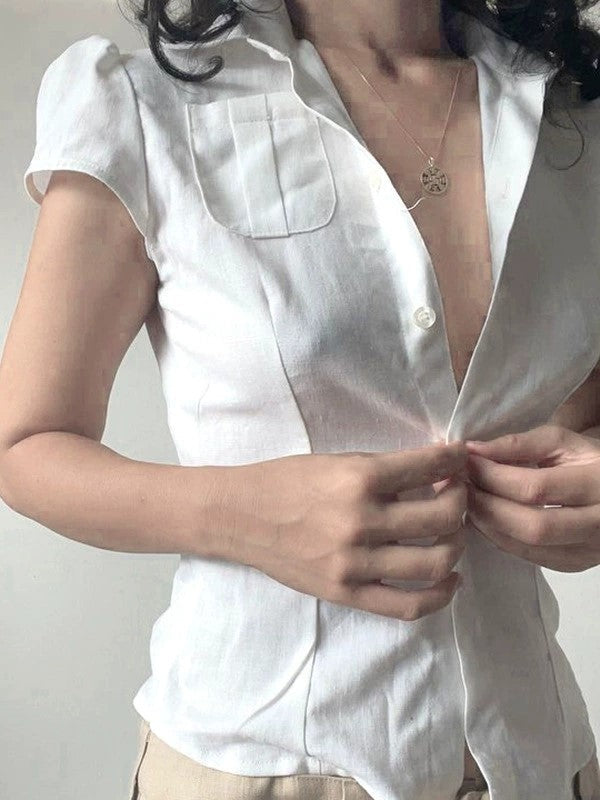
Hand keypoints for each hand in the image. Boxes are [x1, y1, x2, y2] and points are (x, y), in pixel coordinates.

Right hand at [236, 442, 469, 621]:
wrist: (240, 516)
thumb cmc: (287, 481)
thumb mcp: (337, 461)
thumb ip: (386, 469)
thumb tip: (437, 470)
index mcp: (358, 479)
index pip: (429, 467)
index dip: (455, 460)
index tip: (459, 458)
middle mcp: (360, 521)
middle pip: (443, 517)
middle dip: (462, 501)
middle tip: (457, 495)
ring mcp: (354, 563)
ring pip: (435, 562)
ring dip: (456, 545)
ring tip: (452, 535)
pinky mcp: (346, 593)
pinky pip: (407, 605)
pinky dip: (439, 595)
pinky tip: (449, 580)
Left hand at [464, 423, 599, 571]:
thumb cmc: (589, 460)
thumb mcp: (563, 442)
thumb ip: (519, 444)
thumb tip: (473, 451)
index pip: (535, 487)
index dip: (493, 476)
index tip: (466, 462)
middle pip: (531, 525)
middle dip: (486, 505)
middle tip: (460, 486)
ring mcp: (590, 550)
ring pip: (529, 547)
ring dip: (488, 524)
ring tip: (467, 500)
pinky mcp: (576, 564)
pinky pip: (531, 557)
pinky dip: (500, 538)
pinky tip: (484, 519)